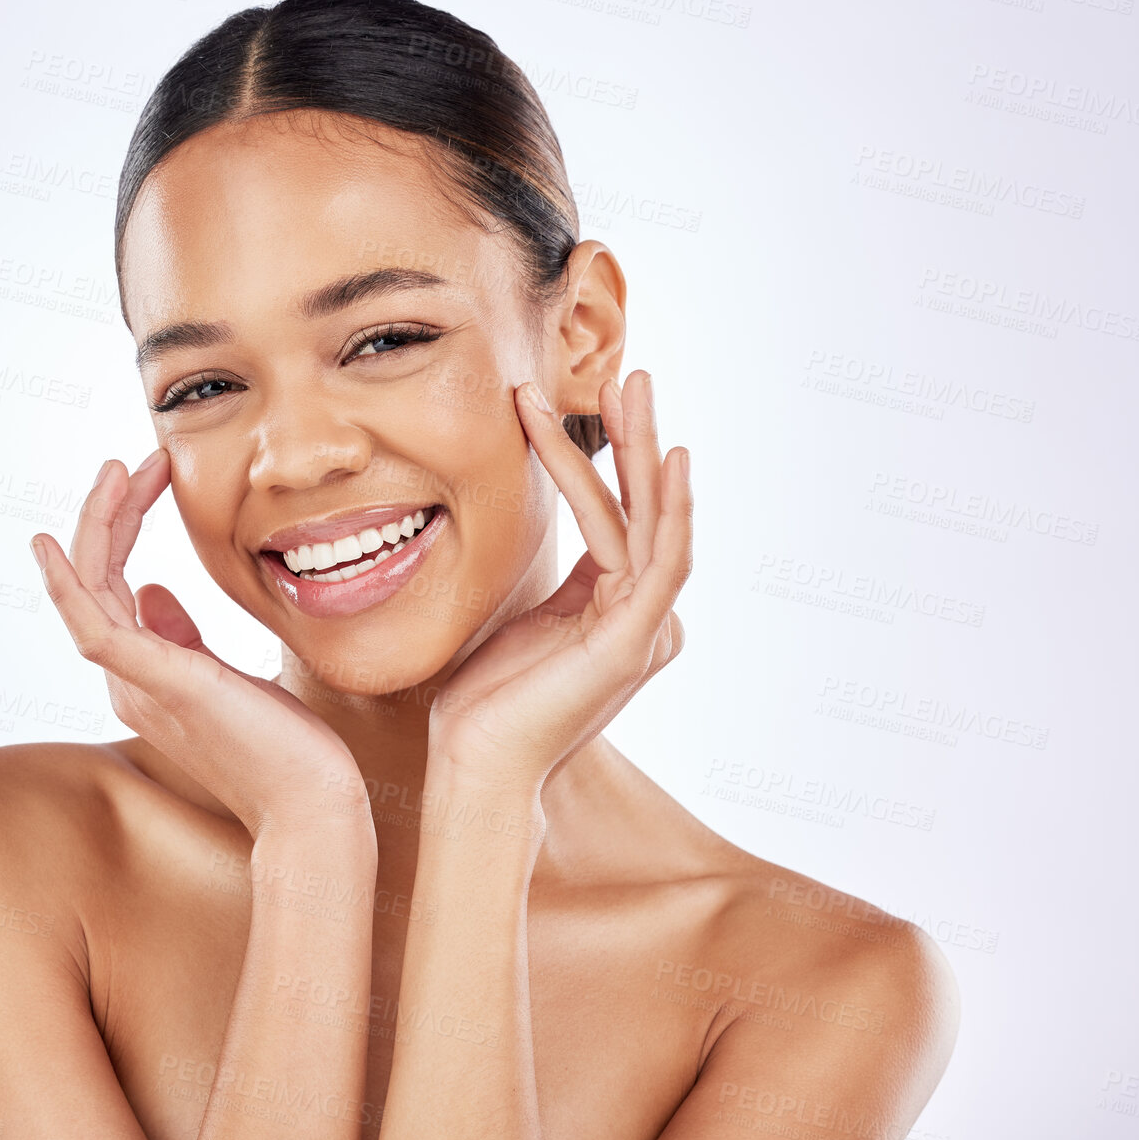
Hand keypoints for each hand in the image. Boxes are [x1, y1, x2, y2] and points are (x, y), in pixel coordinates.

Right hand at [30, 450, 369, 840]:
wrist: (311, 805)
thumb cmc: (285, 749)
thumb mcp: (231, 676)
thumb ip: (184, 639)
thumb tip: (152, 593)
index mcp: (147, 675)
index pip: (114, 587)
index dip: (125, 526)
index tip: (155, 476)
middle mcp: (129, 681)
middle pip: (96, 581)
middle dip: (112, 514)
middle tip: (137, 460)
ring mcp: (137, 685)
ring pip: (89, 593)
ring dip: (98, 527)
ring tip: (116, 471)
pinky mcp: (156, 686)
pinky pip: (93, 628)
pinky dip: (69, 585)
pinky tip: (54, 544)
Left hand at [426, 371, 691, 789]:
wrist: (474, 765)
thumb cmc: (485, 700)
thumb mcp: (523, 620)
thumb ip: (554, 580)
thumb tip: (551, 530)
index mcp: (621, 614)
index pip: (625, 519)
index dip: (614, 458)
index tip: (594, 400)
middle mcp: (646, 619)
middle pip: (650, 511)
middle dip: (640, 438)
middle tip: (633, 374)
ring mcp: (645, 631)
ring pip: (651, 522)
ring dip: (642, 452)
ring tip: (632, 388)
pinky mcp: (633, 642)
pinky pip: (656, 559)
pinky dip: (662, 507)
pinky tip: (664, 458)